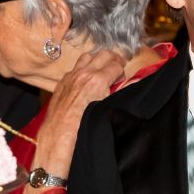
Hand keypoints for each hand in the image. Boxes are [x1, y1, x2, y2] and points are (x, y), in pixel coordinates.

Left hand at [33, 50, 125, 175]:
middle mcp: (83, 74)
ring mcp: (71, 77)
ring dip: (97, 60)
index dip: (123, 70)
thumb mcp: (107, 110)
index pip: (116, 64)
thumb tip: (134, 82)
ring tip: (103, 69)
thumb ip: (120, 92)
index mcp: (97, 80)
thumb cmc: (84, 128)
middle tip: (118, 67)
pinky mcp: (62, 82)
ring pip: (88, 56)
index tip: (124, 76)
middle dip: (114, 59)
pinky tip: (86, 79)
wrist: (59, 140)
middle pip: (103, 54)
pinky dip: (84, 67)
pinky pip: (75, 67)